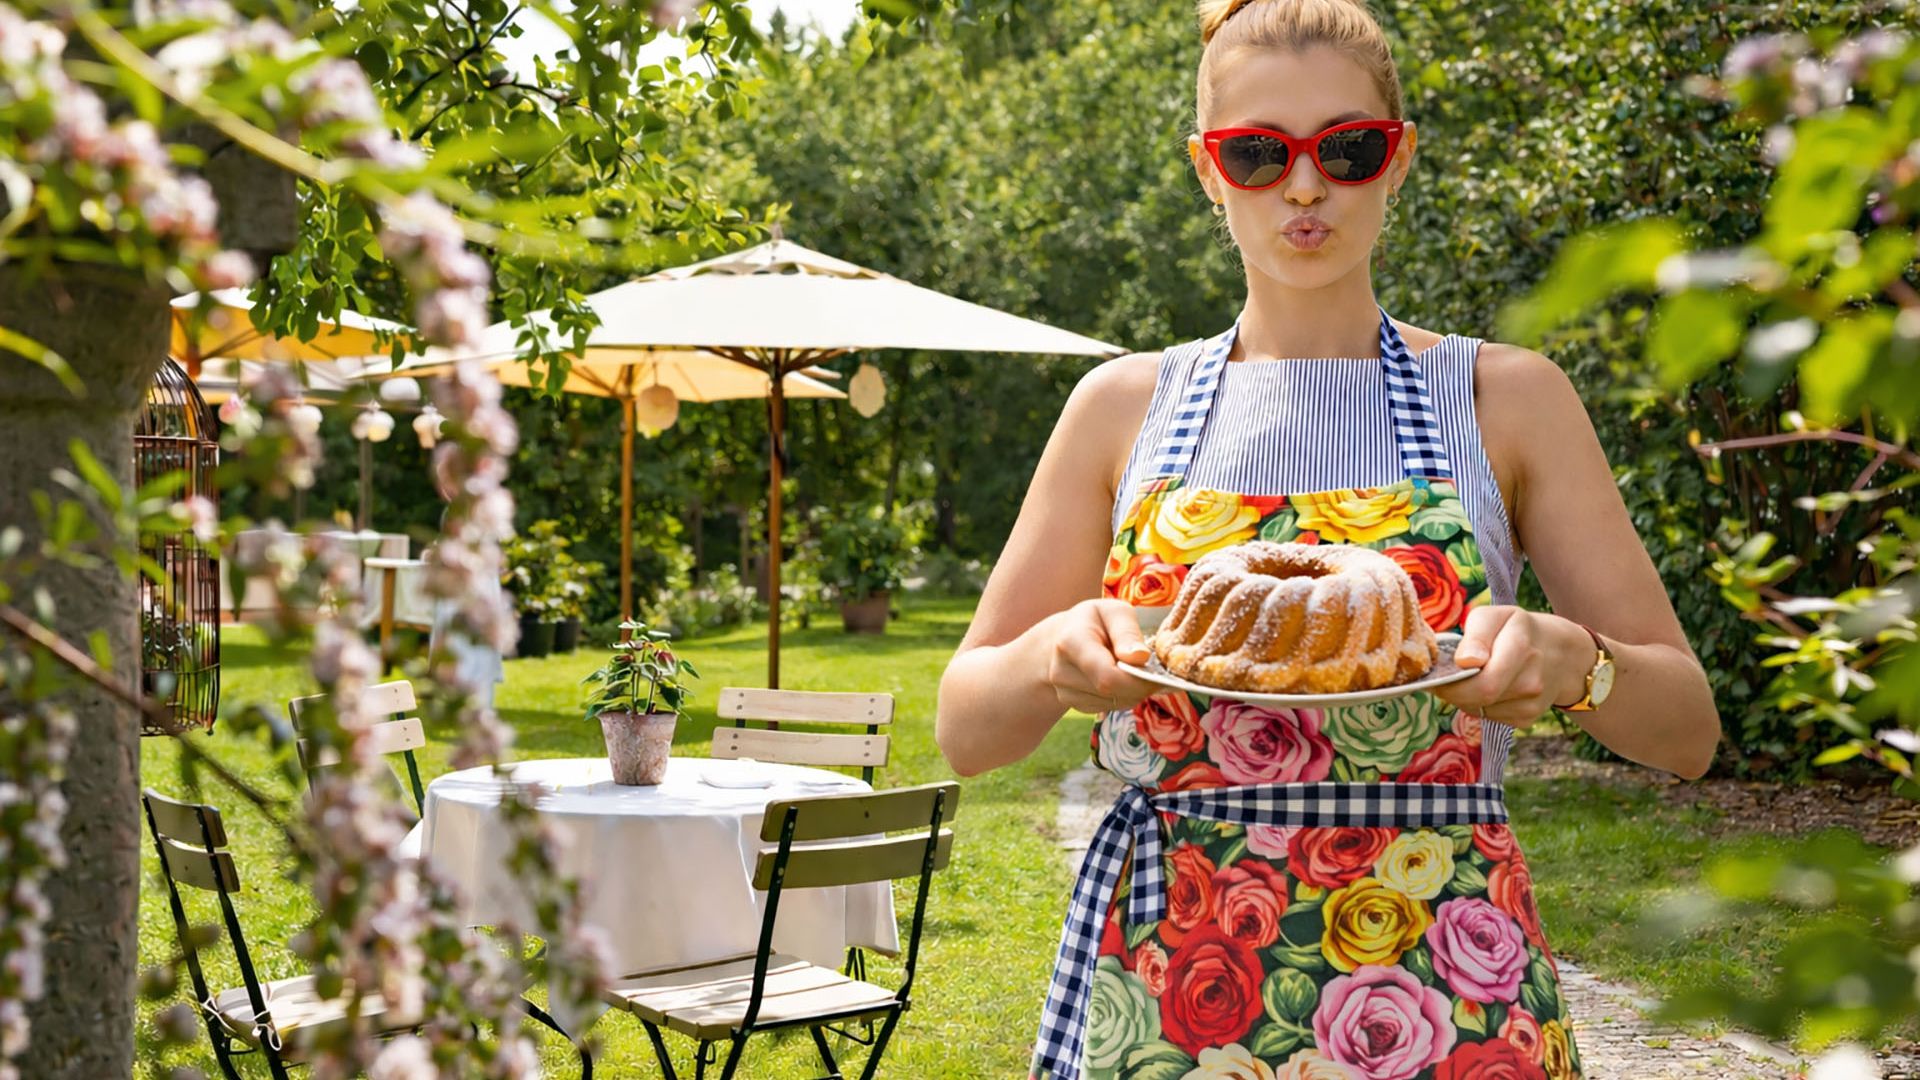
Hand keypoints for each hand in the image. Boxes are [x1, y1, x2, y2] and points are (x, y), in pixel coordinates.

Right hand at [1046, 599, 1160, 716]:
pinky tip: (1118, 679)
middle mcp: (1060, 671)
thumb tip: (1140, 657)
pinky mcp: (1071, 704)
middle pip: (1111, 692)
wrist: (1061, 637)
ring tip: (1130, 670)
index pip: (1107, 677)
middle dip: (1138, 685)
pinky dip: (1120, 696)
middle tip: (1150, 670)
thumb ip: (1127, 632)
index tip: (1157, 674)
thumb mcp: (1114, 612)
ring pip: (1112, 703)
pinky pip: (1106, 708)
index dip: (1137, 681)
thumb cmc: (1094, 621)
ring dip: (1130, 691)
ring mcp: (1063, 691)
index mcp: (1071, 642)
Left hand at [1431, 606, 1592, 727]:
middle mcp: (1531, 681)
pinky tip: (1487, 687)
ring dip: (1465, 696)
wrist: (1562, 654)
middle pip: (1478, 699)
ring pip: (1478, 709)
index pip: (1483, 682)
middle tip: (1445, 677)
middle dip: (1453, 690)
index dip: (1452, 682)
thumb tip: (1465, 662)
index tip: (1438, 671)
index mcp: (1521, 648)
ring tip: (1471, 676)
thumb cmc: (1518, 630)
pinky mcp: (1527, 719)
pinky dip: (1479, 704)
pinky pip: (1488, 716)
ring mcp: (1531, 704)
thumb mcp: (1497, 616)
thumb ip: (1476, 635)